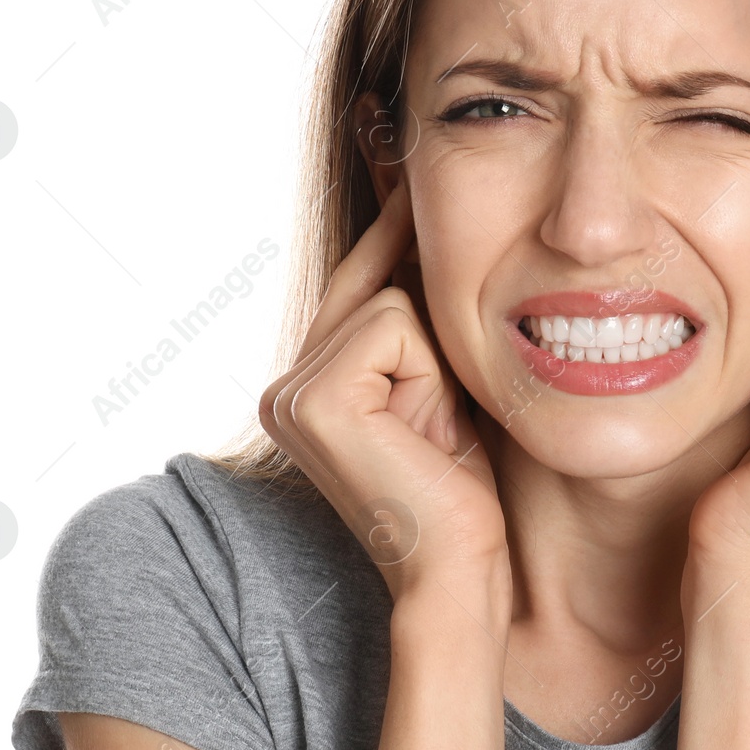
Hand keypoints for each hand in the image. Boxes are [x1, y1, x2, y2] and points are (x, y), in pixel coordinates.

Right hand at [259, 182, 509, 606]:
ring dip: (436, 358)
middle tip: (442, 395)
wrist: (460, 566)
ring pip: (390, 299)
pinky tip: (426, 427)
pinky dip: (427, 369)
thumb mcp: (440, 386)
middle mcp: (284, 386)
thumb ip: (419, 323)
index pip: (357, 283)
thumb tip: (429, 223)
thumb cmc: (465, 487)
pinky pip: (391, 322)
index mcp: (306, 385)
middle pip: (374, 282)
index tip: (414, 184)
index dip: (394, 236)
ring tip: (436, 425)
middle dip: (426, 313)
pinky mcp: (314, 399)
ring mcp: (290, 392)